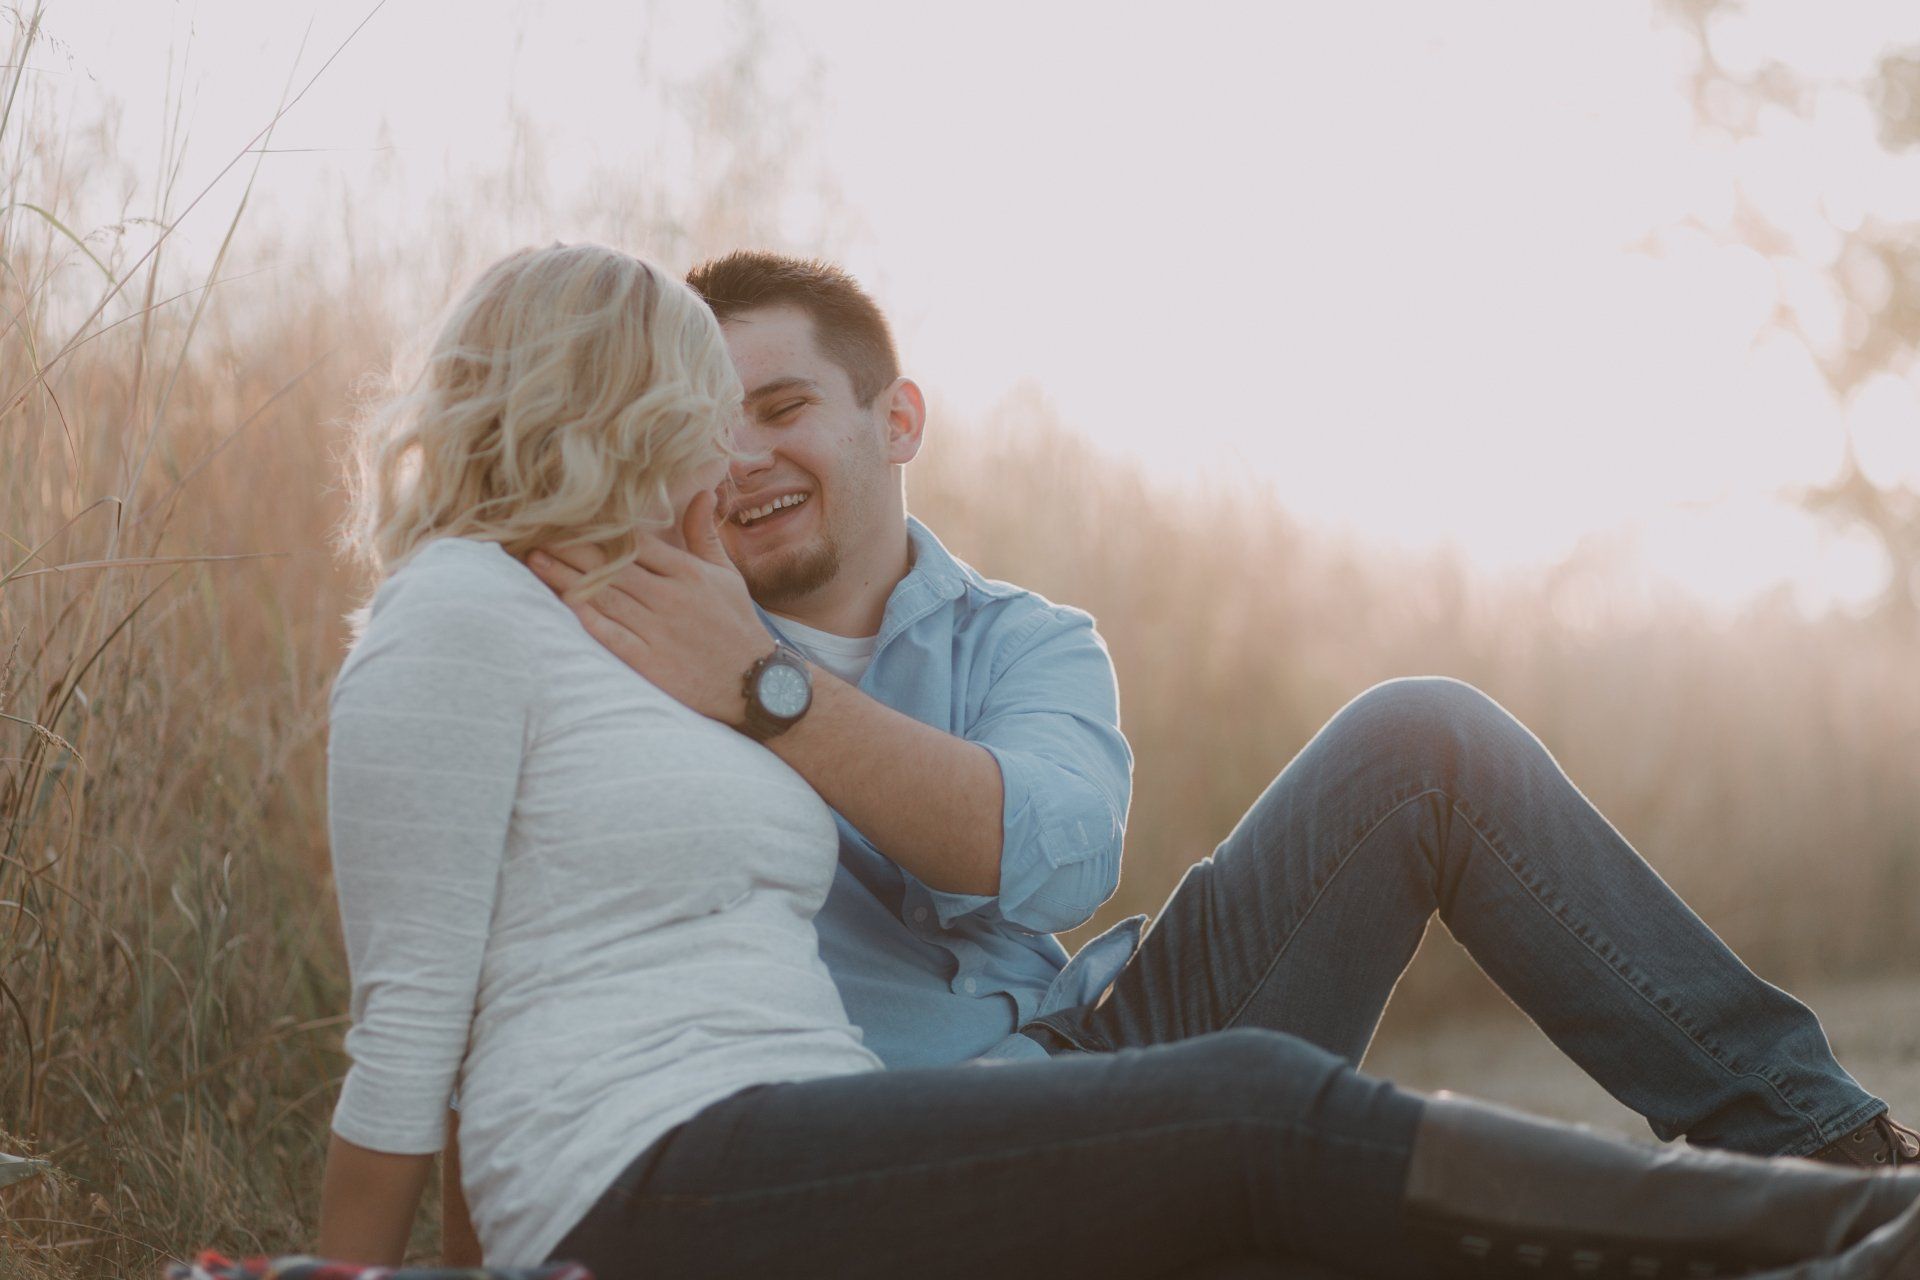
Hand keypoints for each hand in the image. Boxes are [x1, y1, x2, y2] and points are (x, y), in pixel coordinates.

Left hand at [527, 491, 771, 725]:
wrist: (756, 683)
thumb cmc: (737, 626)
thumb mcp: (727, 576)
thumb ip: (705, 534)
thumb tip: (702, 491)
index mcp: (688, 573)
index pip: (636, 542)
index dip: (600, 527)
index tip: (569, 514)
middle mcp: (670, 597)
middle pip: (611, 565)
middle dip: (571, 547)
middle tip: (536, 529)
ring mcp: (658, 630)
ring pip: (604, 596)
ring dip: (566, 577)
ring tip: (534, 560)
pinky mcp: (649, 662)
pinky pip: (611, 635)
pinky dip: (586, 618)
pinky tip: (559, 603)